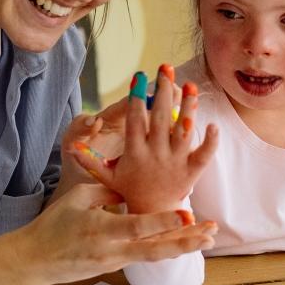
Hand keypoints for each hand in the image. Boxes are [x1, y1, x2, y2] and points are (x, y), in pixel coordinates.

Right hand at [19, 180, 217, 282]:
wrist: (35, 260)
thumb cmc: (53, 224)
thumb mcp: (77, 198)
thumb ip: (107, 193)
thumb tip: (130, 192)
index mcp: (101, 230)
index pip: (138, 226)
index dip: (165, 221)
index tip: (188, 213)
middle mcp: (112, 250)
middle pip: (155, 249)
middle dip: (185, 241)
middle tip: (211, 234)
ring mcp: (115, 262)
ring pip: (155, 255)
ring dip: (182, 246)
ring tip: (207, 240)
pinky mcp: (115, 266)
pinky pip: (145, 256)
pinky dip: (165, 248)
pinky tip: (184, 242)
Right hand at [74, 65, 218, 213]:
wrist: (153, 216)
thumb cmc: (129, 190)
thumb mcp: (107, 176)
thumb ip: (90, 160)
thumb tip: (71, 147)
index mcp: (135, 152)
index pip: (136, 120)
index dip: (137, 98)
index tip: (139, 76)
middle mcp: (156, 155)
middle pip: (161, 119)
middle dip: (164, 92)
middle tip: (167, 68)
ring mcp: (175, 163)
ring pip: (184, 131)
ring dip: (188, 108)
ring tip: (190, 85)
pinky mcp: (192, 172)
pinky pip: (204, 155)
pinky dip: (210, 141)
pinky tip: (213, 124)